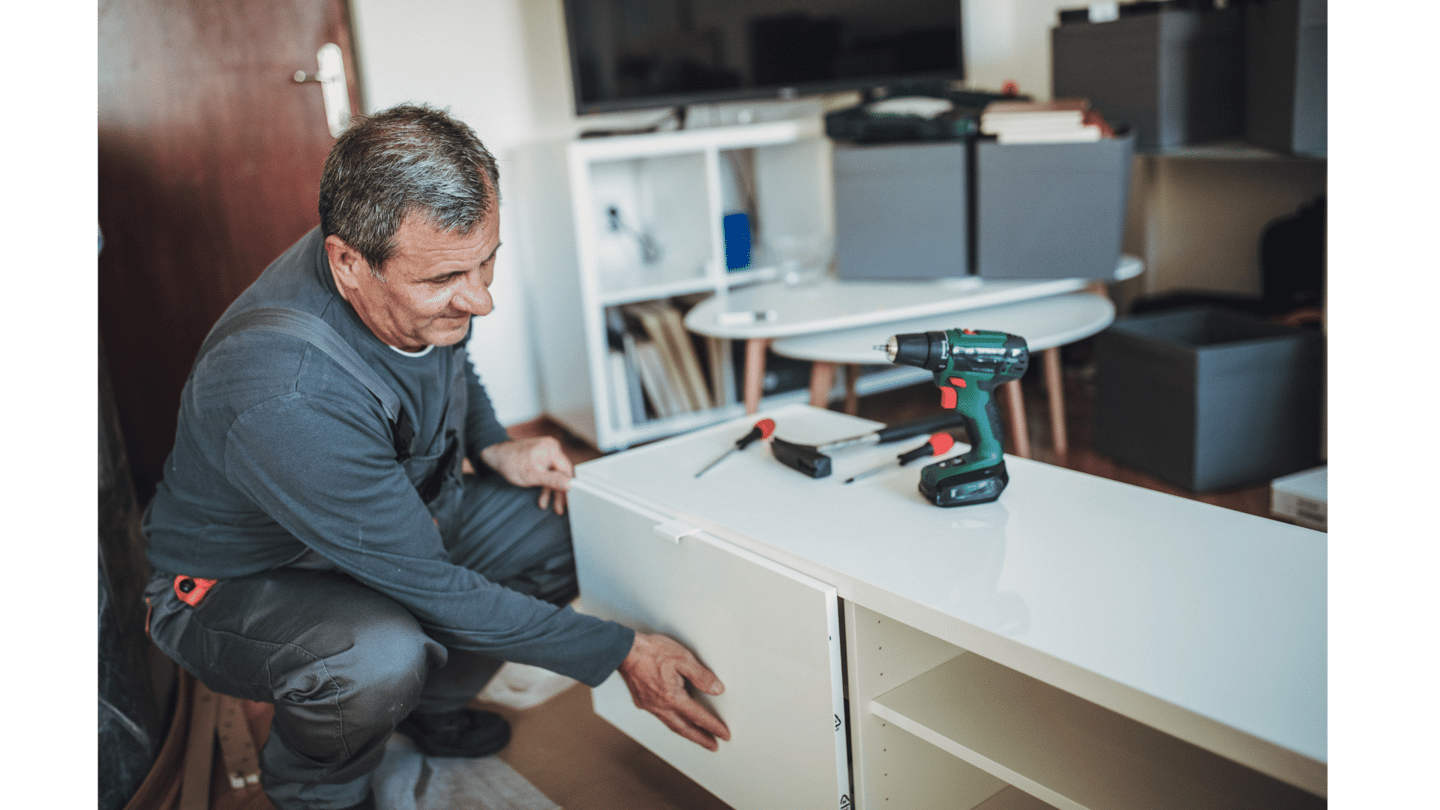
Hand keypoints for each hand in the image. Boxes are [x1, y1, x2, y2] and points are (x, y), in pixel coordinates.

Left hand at [478, 437, 573, 513]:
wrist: (495, 455)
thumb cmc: (510, 463)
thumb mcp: (532, 476)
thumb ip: (553, 480)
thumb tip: (570, 484)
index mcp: (552, 450)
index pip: (567, 470)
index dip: (569, 487)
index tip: (569, 501)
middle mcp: (552, 448)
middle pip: (561, 473)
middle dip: (558, 492)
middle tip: (559, 508)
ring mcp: (546, 452)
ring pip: (554, 474)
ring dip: (550, 490)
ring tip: (546, 504)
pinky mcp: (541, 456)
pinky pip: (547, 471)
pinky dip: (544, 483)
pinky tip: (542, 496)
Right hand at [617, 632, 729, 750]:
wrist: (623, 650)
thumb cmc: (651, 652)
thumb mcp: (683, 658)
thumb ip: (701, 676)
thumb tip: (716, 689)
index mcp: (673, 697)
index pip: (698, 717)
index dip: (713, 727)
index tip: (724, 734)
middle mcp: (661, 706)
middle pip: (685, 729)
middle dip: (701, 739)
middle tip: (712, 746)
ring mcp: (650, 705)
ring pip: (671, 725)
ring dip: (686, 732)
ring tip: (697, 736)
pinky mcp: (642, 701)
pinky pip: (661, 717)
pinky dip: (672, 722)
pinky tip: (674, 719)